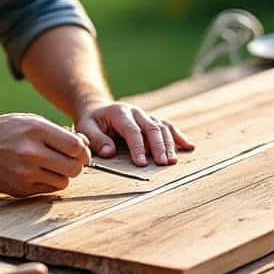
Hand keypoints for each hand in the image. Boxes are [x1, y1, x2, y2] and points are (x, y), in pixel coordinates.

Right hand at [0, 113, 89, 196]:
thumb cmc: (4, 131)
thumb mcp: (30, 121)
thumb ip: (57, 133)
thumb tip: (84, 146)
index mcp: (35, 130)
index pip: (76, 146)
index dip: (83, 151)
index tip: (80, 152)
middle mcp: (30, 152)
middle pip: (73, 167)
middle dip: (77, 165)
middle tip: (70, 161)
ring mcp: (24, 173)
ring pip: (63, 182)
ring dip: (62, 175)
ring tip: (52, 166)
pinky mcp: (19, 189)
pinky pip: (47, 190)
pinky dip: (48, 183)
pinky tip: (38, 173)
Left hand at [76, 101, 194, 166]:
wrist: (98, 109)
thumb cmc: (91, 122)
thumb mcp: (85, 129)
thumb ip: (96, 140)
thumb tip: (110, 152)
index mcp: (119, 113)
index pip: (132, 130)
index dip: (138, 147)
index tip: (142, 163)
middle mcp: (136, 112)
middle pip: (152, 128)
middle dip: (159, 146)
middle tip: (163, 163)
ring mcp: (146, 116)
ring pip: (162, 128)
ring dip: (170, 144)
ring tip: (173, 161)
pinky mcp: (152, 121)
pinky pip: (168, 127)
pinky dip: (179, 137)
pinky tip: (188, 146)